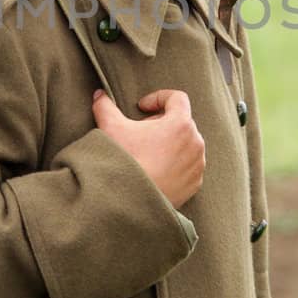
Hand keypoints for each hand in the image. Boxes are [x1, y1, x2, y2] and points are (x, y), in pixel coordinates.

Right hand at [92, 89, 204, 207]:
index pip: (177, 98)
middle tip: (140, 132)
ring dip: (169, 143)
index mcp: (180, 123)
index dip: (158, 98)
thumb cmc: (124, 161)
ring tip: (147, 153)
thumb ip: (105, 106)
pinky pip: (188, 165)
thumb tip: (100, 95)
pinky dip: (175, 163)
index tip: (141, 108)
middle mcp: (195, 142)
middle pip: (181, 121)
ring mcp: (197, 164)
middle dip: (161, 122)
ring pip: (186, 144)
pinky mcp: (195, 183)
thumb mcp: (110, 128)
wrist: (131, 201)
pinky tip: (155, 170)